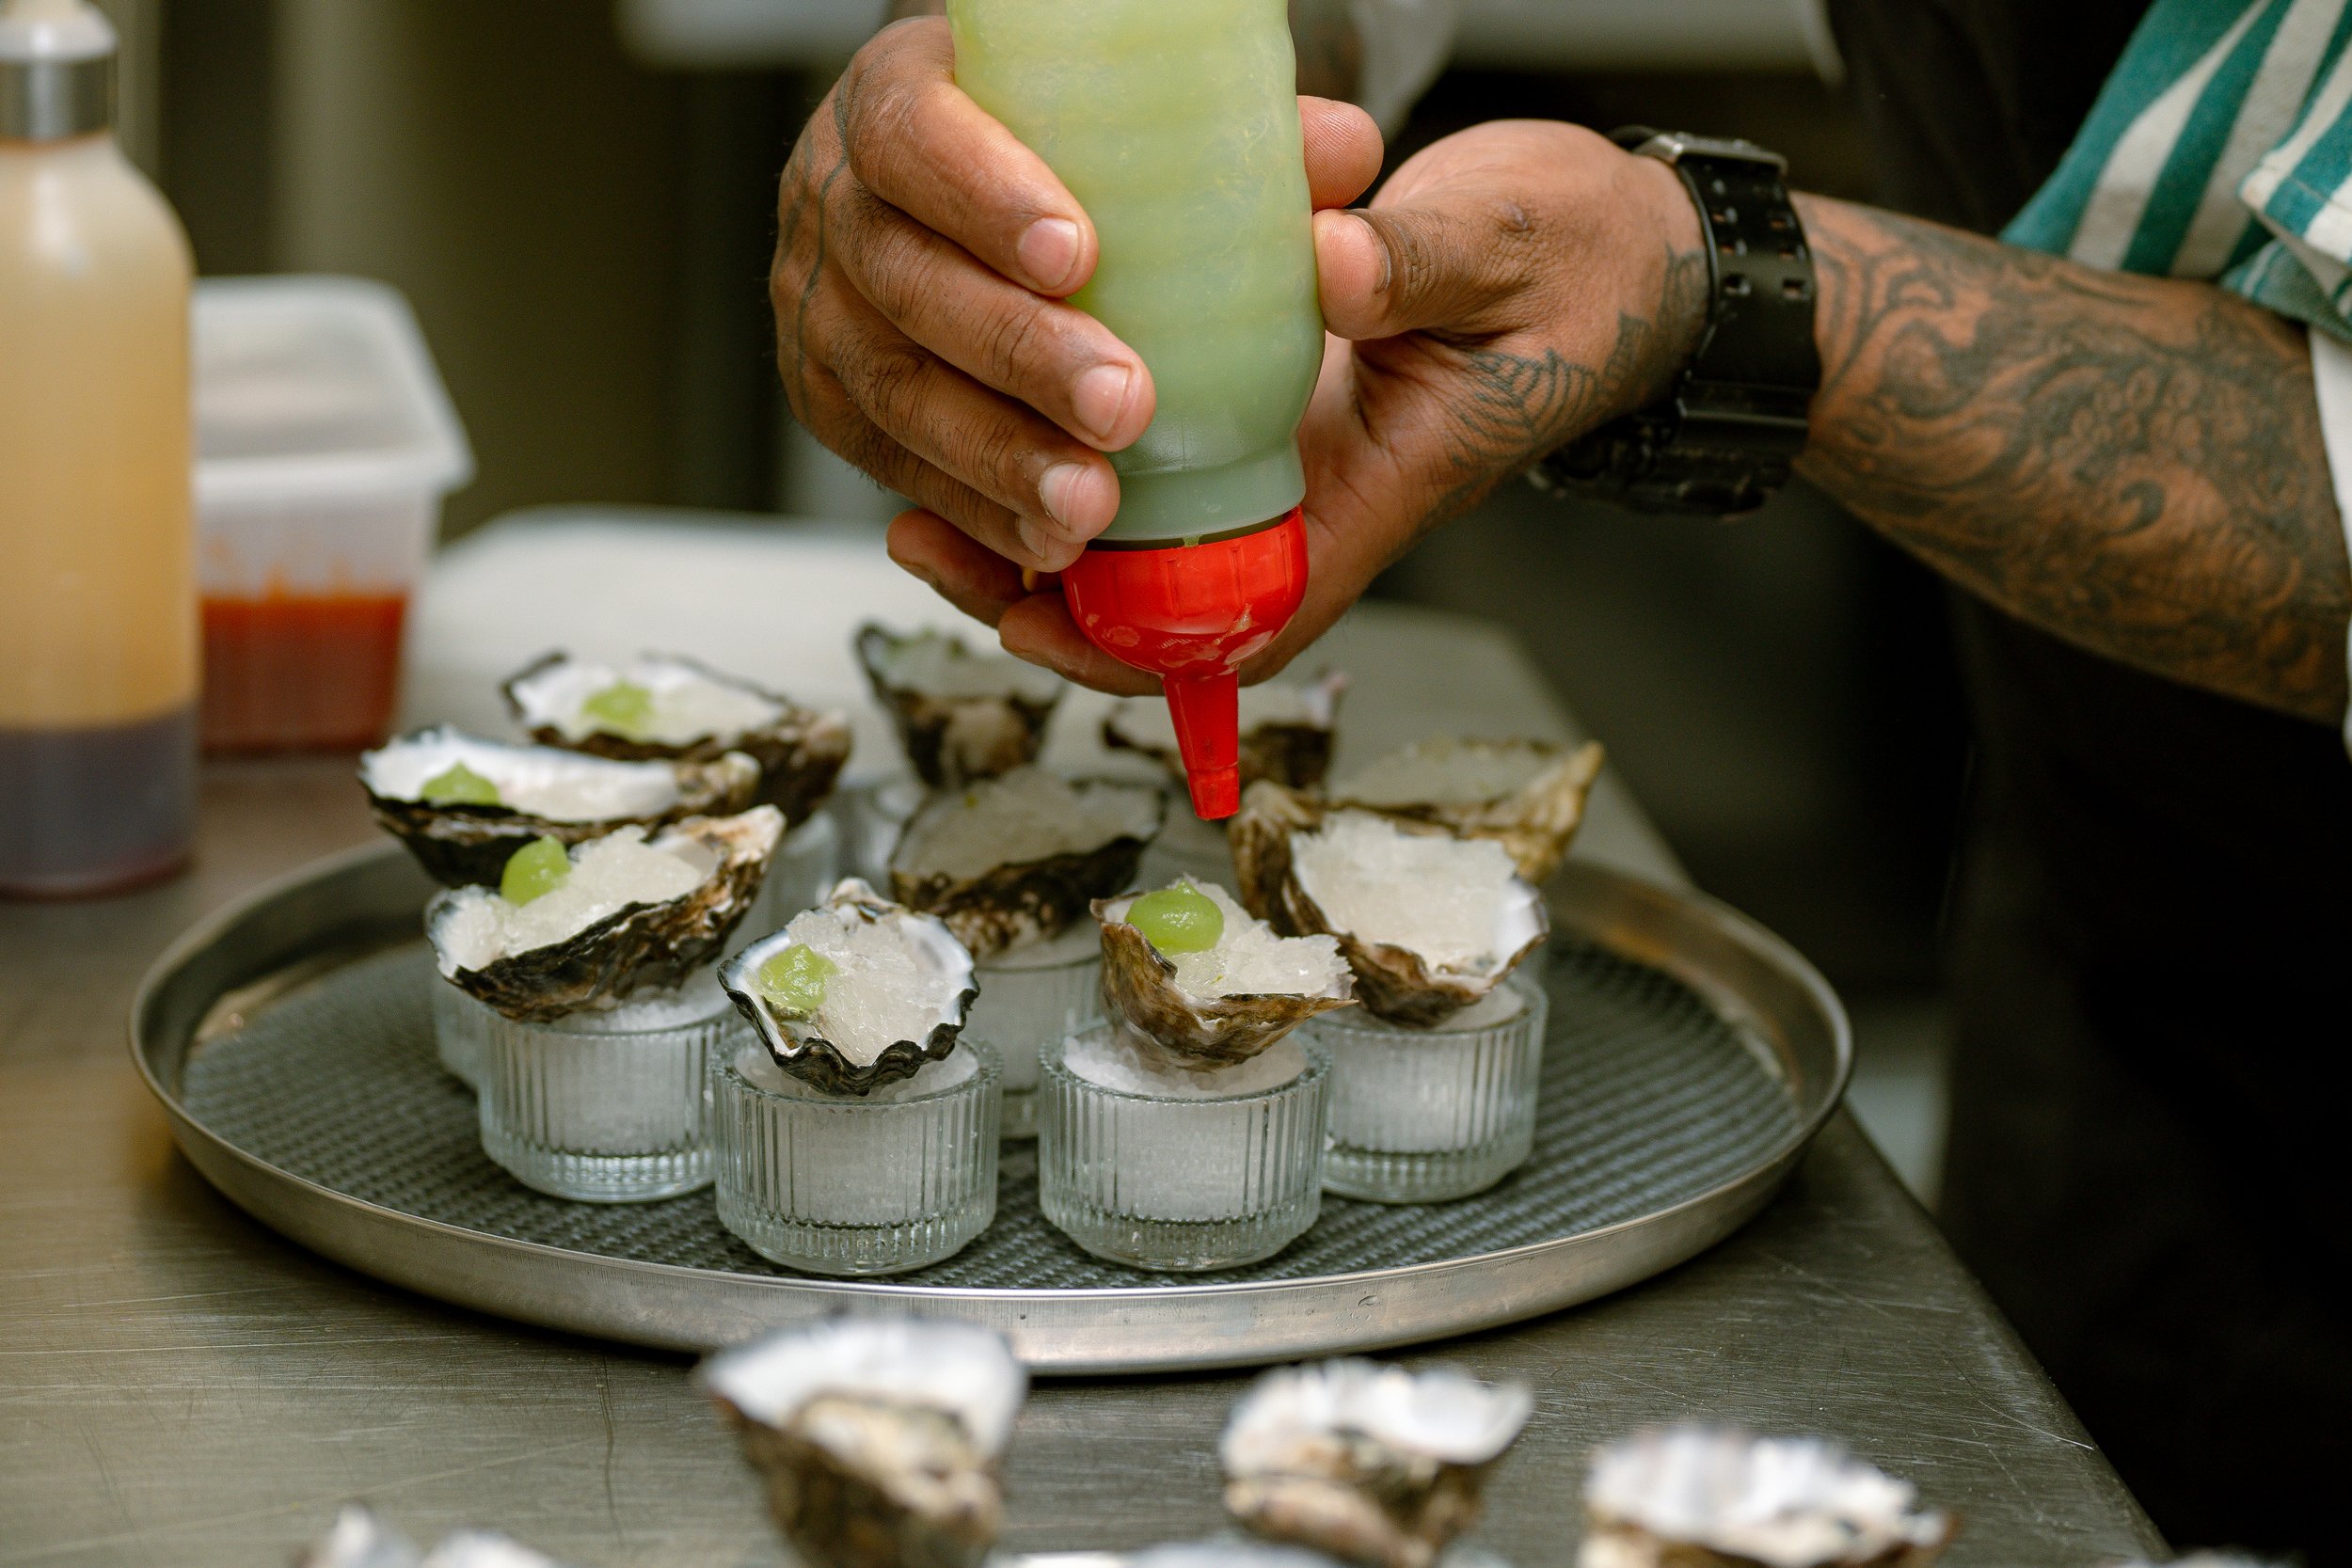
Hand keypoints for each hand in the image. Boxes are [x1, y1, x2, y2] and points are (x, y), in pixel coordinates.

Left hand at [773, 23, 1705, 690]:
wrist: (1615, 243)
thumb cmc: (1581, 267)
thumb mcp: (1507, 251)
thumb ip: (1417, 265)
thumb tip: (1323, 267)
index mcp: (1379, 489)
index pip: (1245, 618)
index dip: (1132, 645)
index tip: (1032, 615)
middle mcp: (1319, 484)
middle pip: (1163, 588)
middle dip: (1041, 582)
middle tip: (928, 536)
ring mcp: (1289, 441)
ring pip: (1146, 519)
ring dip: (1035, 513)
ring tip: (921, 489)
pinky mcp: (1269, 383)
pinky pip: (1162, 441)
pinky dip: (1075, 430)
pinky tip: (998, 393)